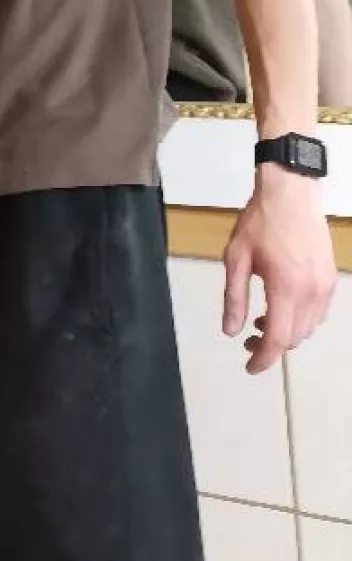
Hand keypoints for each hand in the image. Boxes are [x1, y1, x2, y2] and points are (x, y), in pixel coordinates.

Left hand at [223, 165, 337, 373]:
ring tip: (261, 319)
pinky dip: (300, 319)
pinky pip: (318, 313)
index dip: (262, 359)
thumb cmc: (260, 222)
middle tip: (248, 339)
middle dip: (271, 345)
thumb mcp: (236, 258)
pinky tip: (282, 305)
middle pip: (295, 338)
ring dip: (287, 332)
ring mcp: (325, 287)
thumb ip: (233, 297)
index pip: (277, 339)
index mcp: (285, 289)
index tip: (249, 367)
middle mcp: (311, 293)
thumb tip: (230, 331)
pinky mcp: (330, 278)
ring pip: (309, 328)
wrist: (291, 193)